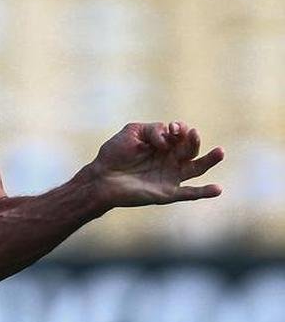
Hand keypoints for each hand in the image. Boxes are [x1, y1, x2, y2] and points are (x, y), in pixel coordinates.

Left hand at [85, 121, 223, 208]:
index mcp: (163, 145)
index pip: (181, 135)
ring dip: (210, 160)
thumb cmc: (114, 153)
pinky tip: (218, 189)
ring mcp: (171, 177)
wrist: (101, 176)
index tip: (172, 128)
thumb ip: (152, 129)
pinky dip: (204, 192)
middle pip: (191, 149)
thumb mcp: (132, 132)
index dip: (180, 129)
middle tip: (190, 133)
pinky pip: (190, 193)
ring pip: (197, 168)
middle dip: (192, 140)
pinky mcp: (168, 193)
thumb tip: (168, 138)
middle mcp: (170, 160)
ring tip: (220, 151)